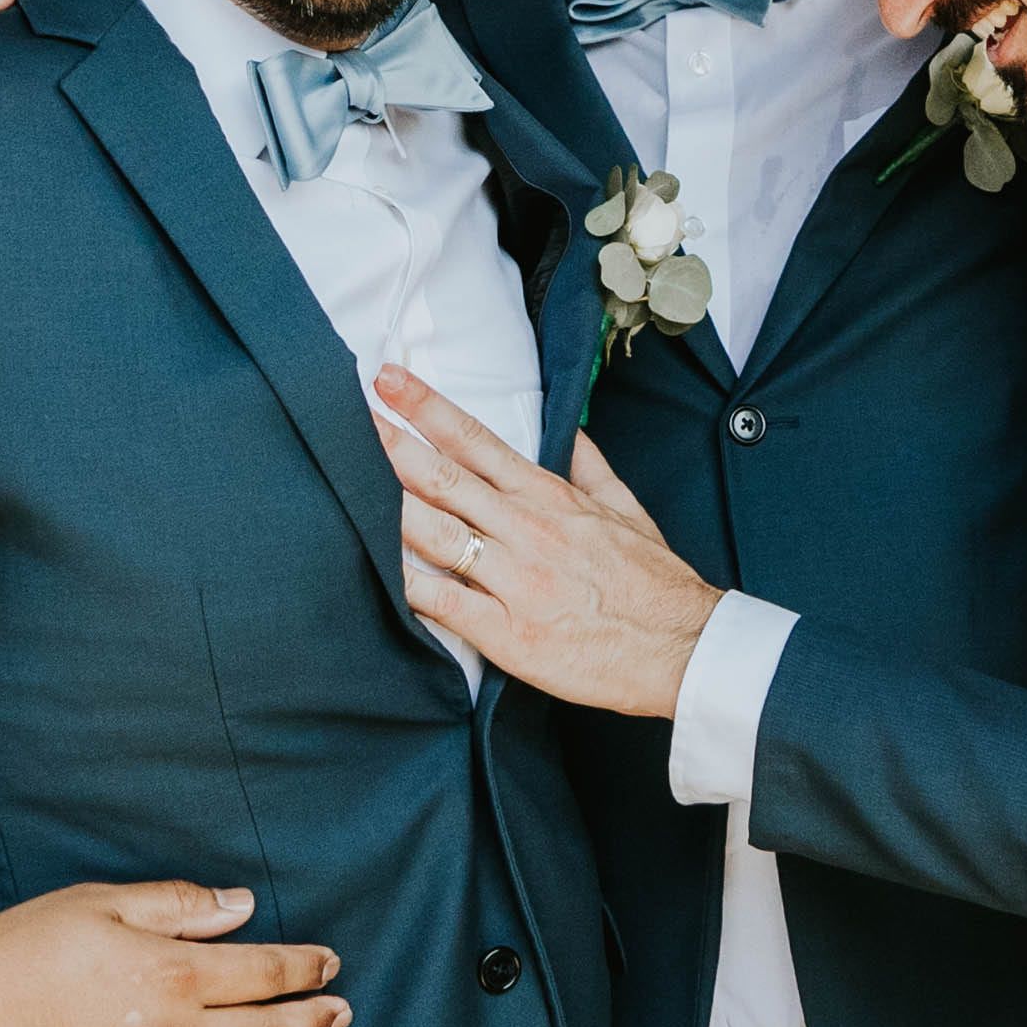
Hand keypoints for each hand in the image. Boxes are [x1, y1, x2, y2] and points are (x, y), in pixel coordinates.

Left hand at [369, 376, 718, 718]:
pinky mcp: (509, 634)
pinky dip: (405, 584)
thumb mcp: (627, 512)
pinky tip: (369, 566)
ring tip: (339, 475)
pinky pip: (444, 604)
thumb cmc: (656, 584)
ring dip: (383, 502)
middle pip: (441, 477)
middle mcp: (527, 529)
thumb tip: (570, 431)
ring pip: (434, 533)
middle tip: (341, 412)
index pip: (476, 440)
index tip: (389, 379)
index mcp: (550, 497)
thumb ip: (590, 468)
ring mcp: (515, 580)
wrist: (687, 648)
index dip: (426, 407)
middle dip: (387, 443)